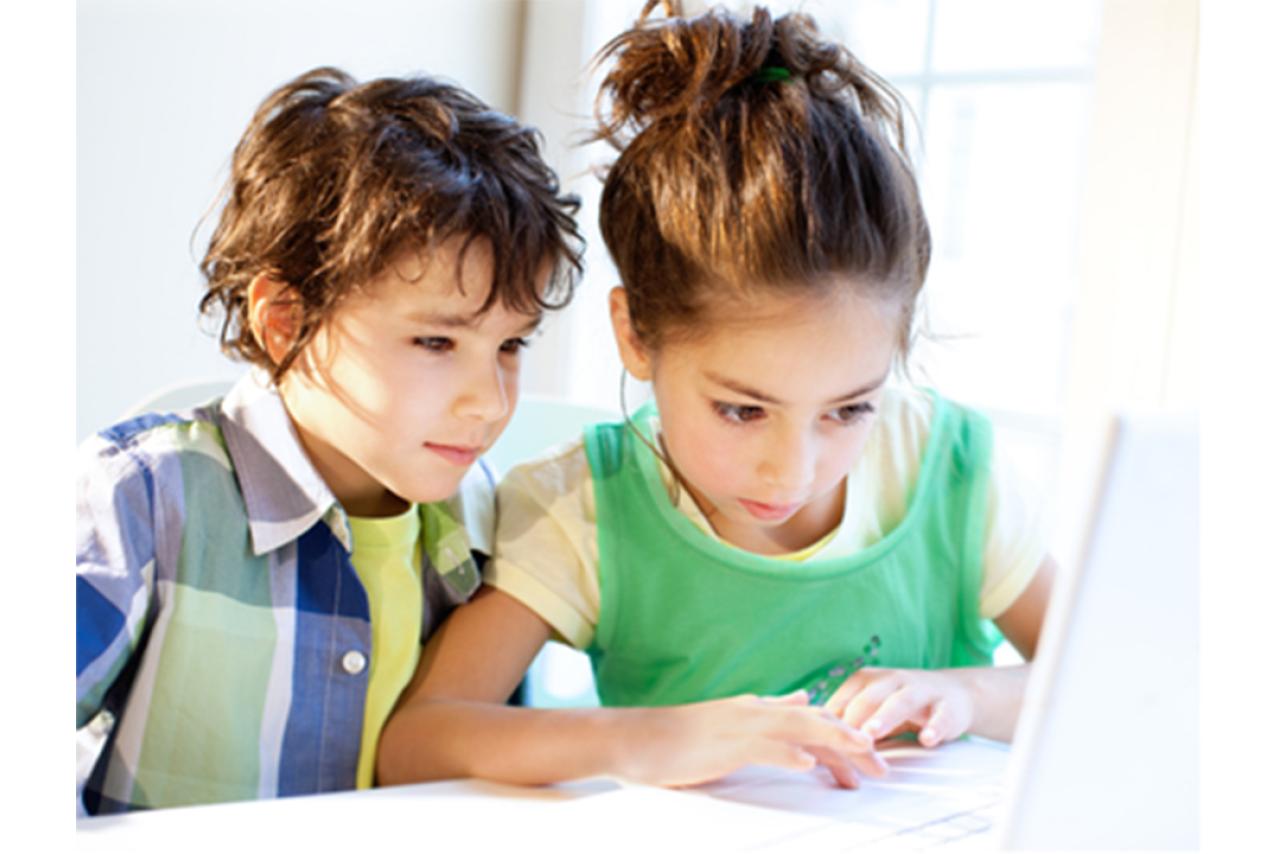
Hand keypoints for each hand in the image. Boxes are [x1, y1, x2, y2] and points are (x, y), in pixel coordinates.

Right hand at [619, 690, 888, 788]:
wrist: (637, 739)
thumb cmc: (680, 739)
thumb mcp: (732, 721)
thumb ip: (769, 712)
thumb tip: (803, 700)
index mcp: (759, 710)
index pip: (814, 719)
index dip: (847, 736)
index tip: (873, 756)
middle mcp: (756, 712)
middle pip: (817, 723)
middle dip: (853, 743)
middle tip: (883, 766)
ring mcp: (741, 727)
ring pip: (798, 729)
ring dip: (834, 744)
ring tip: (863, 755)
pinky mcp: (724, 744)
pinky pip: (762, 747)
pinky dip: (786, 753)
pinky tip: (806, 764)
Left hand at [824, 668, 974, 747]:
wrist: (953, 695)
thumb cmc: (899, 705)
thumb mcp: (871, 708)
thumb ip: (847, 723)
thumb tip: (813, 748)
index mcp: (867, 680)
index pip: (844, 698)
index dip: (830, 720)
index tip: (817, 741)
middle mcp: (892, 680)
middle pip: (869, 697)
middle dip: (853, 716)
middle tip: (838, 736)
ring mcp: (920, 690)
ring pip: (901, 702)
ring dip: (885, 717)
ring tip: (871, 734)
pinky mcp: (946, 706)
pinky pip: (940, 716)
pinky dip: (934, 727)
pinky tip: (927, 740)